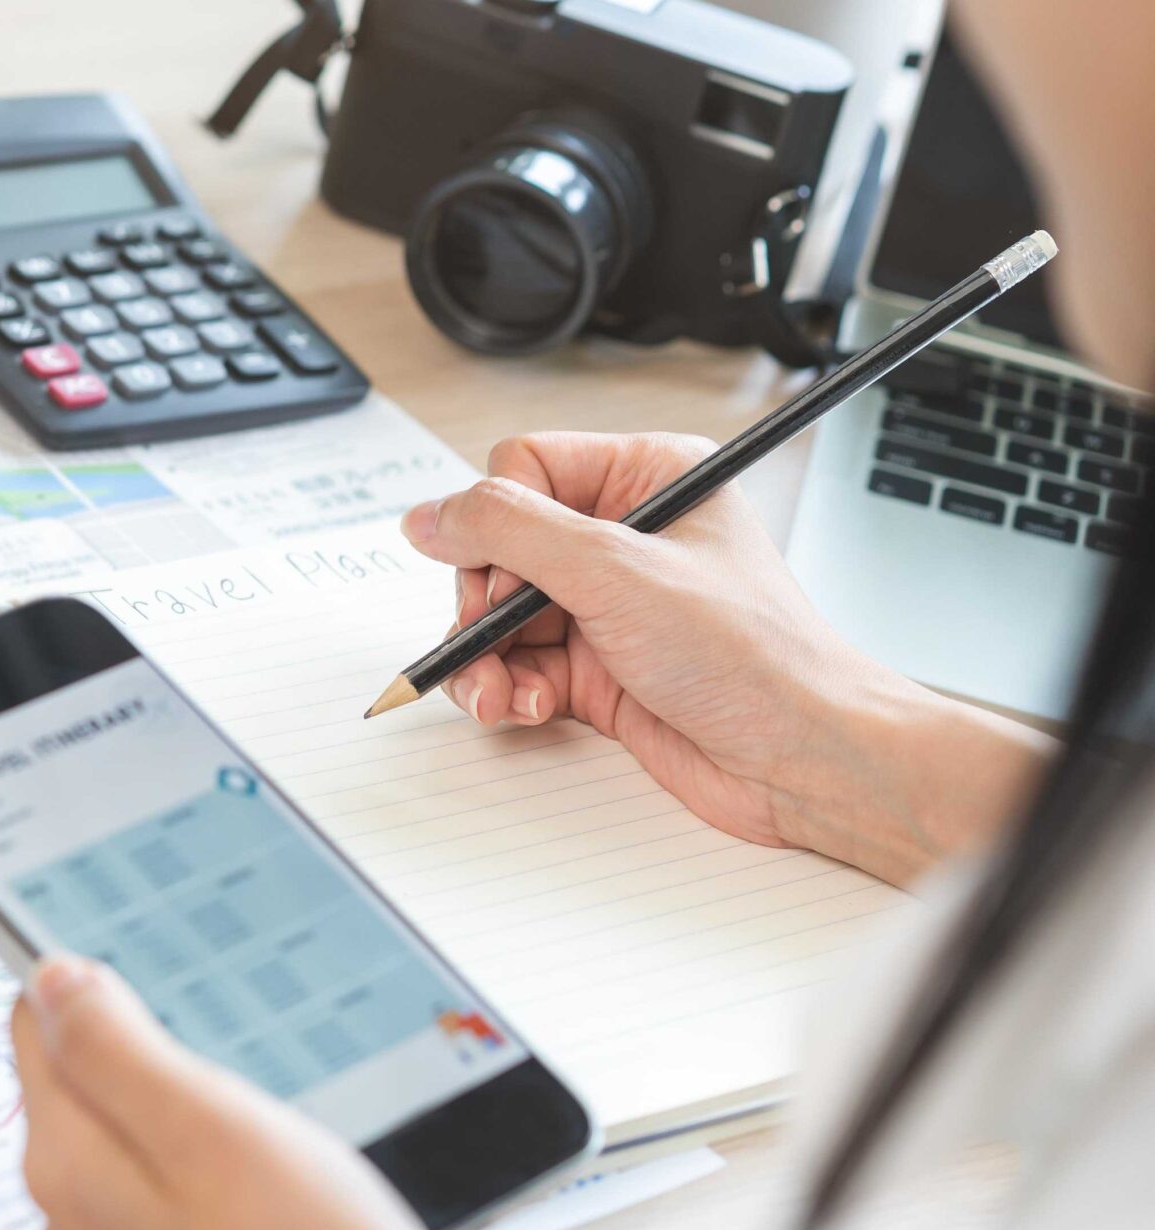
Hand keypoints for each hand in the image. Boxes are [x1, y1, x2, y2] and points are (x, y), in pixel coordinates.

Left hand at [14, 957, 468, 1229]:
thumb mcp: (213, 1127)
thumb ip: (118, 1050)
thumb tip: (51, 981)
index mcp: (67, 1159)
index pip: (35, 1025)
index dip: (91, 983)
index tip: (153, 972)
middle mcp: (68, 1216)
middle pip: (81, 1084)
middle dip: (140, 1050)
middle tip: (226, 1044)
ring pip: (129, 1143)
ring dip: (180, 1114)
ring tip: (258, 1111)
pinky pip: (165, 1199)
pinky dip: (204, 1174)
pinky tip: (264, 1183)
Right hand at [401, 433, 1045, 884]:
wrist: (802, 761)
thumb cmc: (754, 657)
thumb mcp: (617, 572)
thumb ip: (510, 532)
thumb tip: (428, 516)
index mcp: (647, 479)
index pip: (523, 468)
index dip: (498, 525)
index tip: (504, 578)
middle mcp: (624, 538)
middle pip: (497, 549)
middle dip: (482, 606)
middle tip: (493, 638)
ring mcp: (608, 607)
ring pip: (497, 616)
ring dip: (484, 660)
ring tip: (496, 695)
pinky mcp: (596, 669)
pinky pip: (515, 668)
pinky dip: (506, 691)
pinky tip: (525, 709)